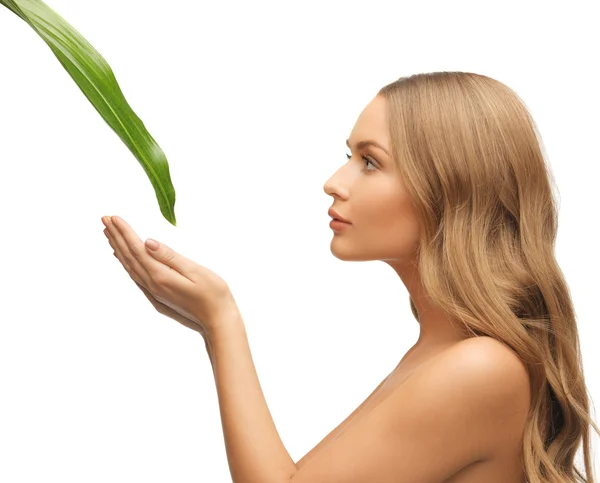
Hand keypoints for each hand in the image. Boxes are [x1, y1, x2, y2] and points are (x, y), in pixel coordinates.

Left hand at [101, 215, 237, 339]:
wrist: (218, 321)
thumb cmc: (213, 294)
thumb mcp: (195, 271)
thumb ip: (170, 257)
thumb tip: (147, 242)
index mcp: (160, 276)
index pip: (137, 249)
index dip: (124, 232)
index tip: (113, 217)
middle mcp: (153, 284)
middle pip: (129, 256)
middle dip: (116, 236)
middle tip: (104, 219)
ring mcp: (154, 292)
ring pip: (130, 266)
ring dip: (118, 248)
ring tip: (108, 233)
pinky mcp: (158, 296)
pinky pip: (136, 276)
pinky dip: (126, 263)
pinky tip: (122, 258)